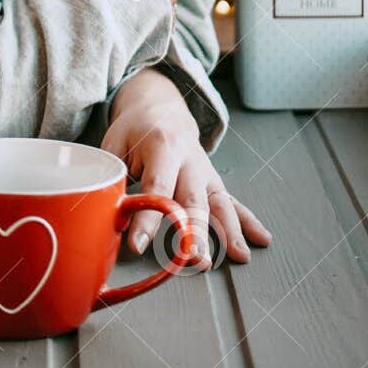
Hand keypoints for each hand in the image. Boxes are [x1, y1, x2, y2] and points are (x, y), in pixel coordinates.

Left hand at [101, 70, 271, 269]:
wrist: (161, 108)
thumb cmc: (134, 130)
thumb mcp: (114, 144)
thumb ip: (113, 176)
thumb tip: (107, 214)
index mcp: (162, 146)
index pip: (157, 186)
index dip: (147, 218)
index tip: (138, 245)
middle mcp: (190, 158)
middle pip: (193, 199)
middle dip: (196, 231)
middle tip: (195, 259)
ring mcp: (205, 171)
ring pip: (218, 203)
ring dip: (228, 232)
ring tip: (238, 256)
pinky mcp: (212, 181)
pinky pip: (232, 202)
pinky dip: (247, 222)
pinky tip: (261, 239)